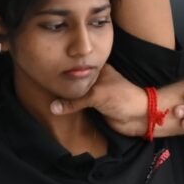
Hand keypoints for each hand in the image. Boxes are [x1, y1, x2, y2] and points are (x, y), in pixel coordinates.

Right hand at [48, 68, 175, 137]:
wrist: (139, 117)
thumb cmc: (121, 98)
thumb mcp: (96, 95)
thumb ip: (74, 101)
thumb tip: (53, 108)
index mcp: (98, 69)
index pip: (77, 66)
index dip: (64, 68)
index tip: (48, 68)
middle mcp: (95, 80)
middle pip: (75, 81)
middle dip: (63, 84)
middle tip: (44, 83)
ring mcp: (95, 93)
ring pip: (77, 94)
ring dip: (66, 97)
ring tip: (46, 94)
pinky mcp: (95, 107)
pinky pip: (79, 106)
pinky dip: (70, 108)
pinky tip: (57, 108)